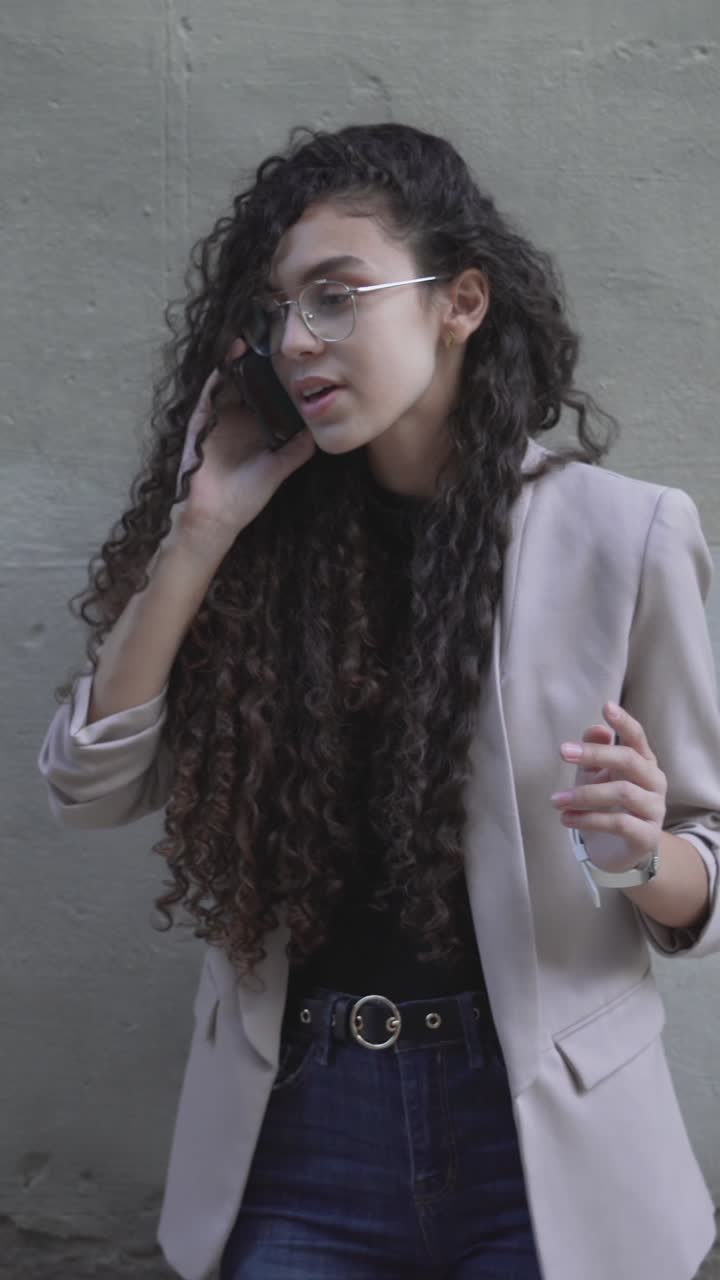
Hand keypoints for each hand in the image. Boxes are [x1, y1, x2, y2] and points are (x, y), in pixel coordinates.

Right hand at [168, 338, 315, 552]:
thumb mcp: (277, 470)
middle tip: (275, 338)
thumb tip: (317, 432)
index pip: (268, 398)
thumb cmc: (245, 498)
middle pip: (249, 384)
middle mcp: (237, 421)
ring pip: (230, 383)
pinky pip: (210, 394)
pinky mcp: (201, 423)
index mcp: (255, 431)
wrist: (214, 517)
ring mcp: (218, 420)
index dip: (279, 379)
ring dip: (239, 362)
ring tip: (255, 338)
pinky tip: (231, 358)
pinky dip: (219, 375)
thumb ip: (295, 451)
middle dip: (260, 364)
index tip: (294, 359)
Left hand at [551, 702, 666, 872]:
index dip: (624, 723)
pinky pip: (620, 823)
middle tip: (562, 751)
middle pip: (629, 760)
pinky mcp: (647, 836)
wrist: (616, 851)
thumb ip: (595, 750)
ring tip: (555, 801)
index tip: (606, 707)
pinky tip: (566, 819)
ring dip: (584, 794)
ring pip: (623, 792)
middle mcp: (654, 782)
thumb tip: (598, 729)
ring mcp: (654, 809)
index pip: (637, 738)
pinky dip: (588, 819)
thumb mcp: (594, 774)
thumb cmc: (605, 804)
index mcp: (643, 762)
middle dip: (596, 753)